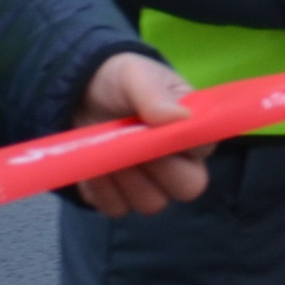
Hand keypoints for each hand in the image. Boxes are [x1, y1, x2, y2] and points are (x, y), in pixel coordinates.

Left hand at [73, 53, 213, 217]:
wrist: (80, 94)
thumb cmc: (120, 82)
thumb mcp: (135, 76)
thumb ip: (155, 96)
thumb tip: (180, 118)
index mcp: (191, 129)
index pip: (204, 149)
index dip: (183, 146)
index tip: (154, 130)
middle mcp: (179, 162)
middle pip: (188, 187)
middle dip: (157, 170)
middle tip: (131, 147)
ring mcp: (150, 184)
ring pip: (152, 203)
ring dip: (127, 181)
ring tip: (109, 153)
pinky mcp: (119, 197)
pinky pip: (117, 208)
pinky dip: (102, 191)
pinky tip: (94, 167)